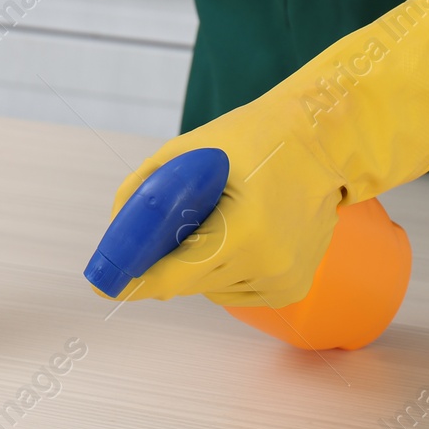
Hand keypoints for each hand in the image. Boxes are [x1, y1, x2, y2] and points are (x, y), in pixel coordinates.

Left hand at [106, 0, 428, 307]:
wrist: (323, 141)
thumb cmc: (258, 139)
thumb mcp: (191, 149)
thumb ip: (147, 187)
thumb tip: (117, 226)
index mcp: (246, 231)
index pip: (176, 274)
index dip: (136, 281)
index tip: (105, 285)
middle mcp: (269, 264)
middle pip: (188, 285)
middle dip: (161, 266)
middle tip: (147, 240)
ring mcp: (285, 280)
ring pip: (209, 289)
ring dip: (194, 266)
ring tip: (210, 220)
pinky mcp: (292, 287)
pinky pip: (235, 289)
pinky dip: (221, 270)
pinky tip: (233, 235)